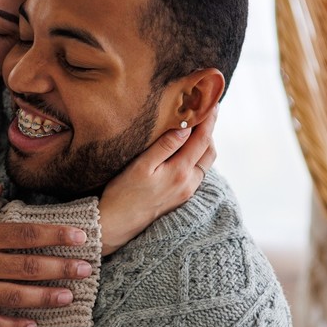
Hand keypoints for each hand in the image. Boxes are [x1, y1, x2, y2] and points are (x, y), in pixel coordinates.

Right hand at [0, 185, 92, 326]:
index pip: (27, 233)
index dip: (57, 235)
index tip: (81, 237)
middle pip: (29, 267)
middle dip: (62, 268)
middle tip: (87, 271)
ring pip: (15, 297)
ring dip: (46, 298)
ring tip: (68, 298)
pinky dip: (13, 326)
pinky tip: (31, 326)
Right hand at [98, 111, 217, 254]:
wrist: (114, 224)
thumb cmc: (123, 193)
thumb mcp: (141, 166)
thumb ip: (165, 146)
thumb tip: (185, 127)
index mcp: (180, 172)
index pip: (202, 139)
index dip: (209, 119)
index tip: (211, 102)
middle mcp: (188, 184)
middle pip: (209, 151)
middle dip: (210, 130)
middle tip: (205, 111)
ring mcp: (186, 193)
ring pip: (204, 163)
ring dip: (204, 144)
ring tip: (196, 126)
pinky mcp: (180, 198)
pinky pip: (197, 173)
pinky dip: (197, 156)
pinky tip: (186, 149)